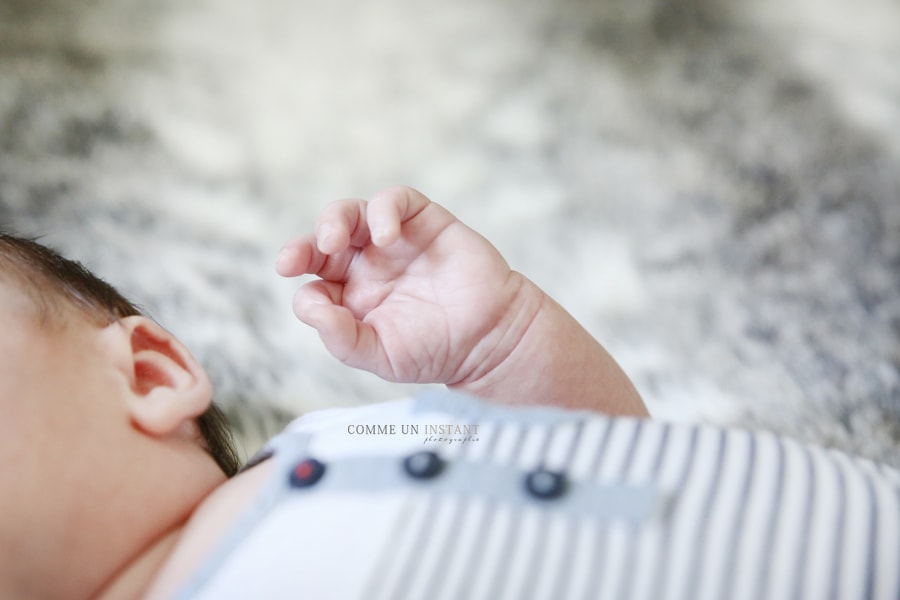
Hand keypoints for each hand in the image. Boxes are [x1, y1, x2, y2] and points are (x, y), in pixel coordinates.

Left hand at [276, 186, 536, 385]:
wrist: (491, 338)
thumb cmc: (436, 351)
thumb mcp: (380, 356)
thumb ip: (341, 338)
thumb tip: (308, 305)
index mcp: (352, 296)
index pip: (314, 280)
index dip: (305, 286)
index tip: (314, 301)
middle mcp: (368, 264)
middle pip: (325, 240)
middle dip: (304, 245)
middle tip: (296, 260)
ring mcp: (395, 240)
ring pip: (353, 214)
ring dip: (335, 221)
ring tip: (334, 241)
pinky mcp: (425, 221)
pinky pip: (395, 201)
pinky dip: (384, 211)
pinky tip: (387, 237)